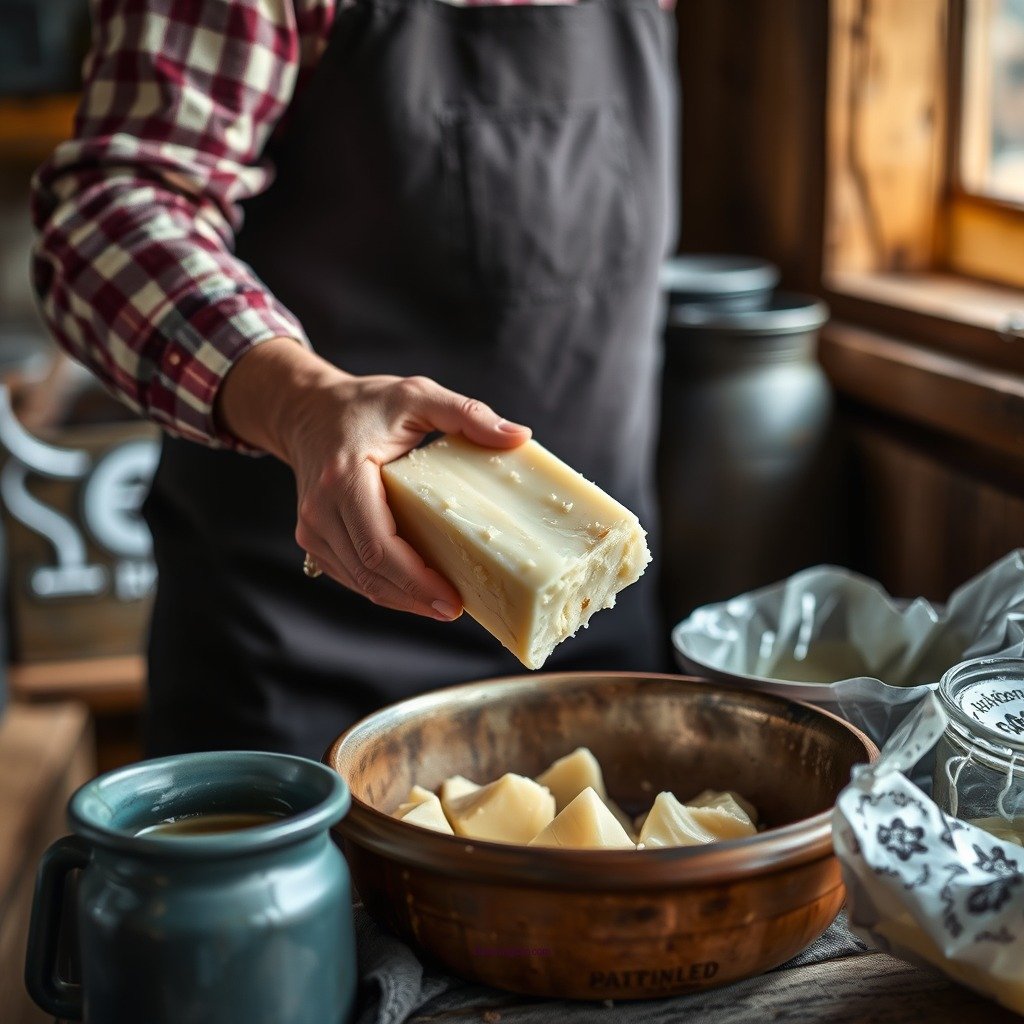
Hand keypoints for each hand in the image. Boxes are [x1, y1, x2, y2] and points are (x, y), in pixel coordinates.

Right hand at [217, 338, 530, 619]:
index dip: (415, 579)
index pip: (378, 545)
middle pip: (370, 572)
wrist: (308, 411)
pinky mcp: (314, 539)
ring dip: (402, 599)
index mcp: (345, 478)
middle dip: (415, 598)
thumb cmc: (365, 405)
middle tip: (456, 608)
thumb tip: (518, 436)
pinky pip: (352, 575)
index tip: (452, 598)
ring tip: (443, 604)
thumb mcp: (417, 396)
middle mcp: (321, 509)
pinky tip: (416, 592)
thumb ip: (466, 413)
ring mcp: (312, 528)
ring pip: (360, 581)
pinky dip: (384, 587)